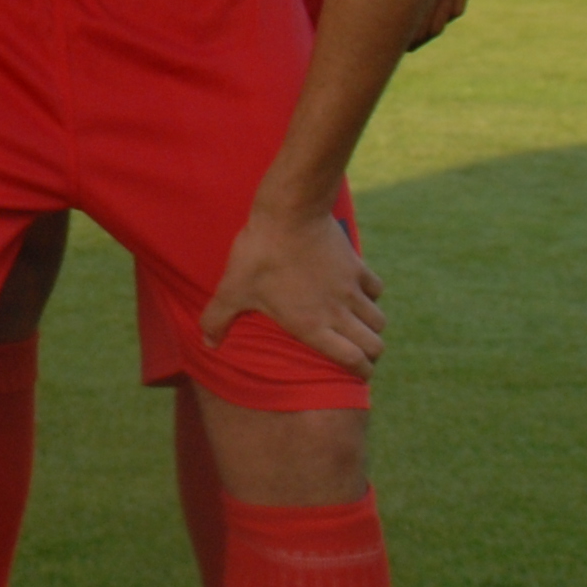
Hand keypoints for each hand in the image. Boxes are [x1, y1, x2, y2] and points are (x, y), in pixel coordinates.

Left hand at [203, 203, 384, 370]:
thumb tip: (207, 344)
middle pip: (375, 346)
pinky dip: (371, 296)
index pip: (353, 361)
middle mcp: (338, 312)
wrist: (289, 213)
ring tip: (357, 327)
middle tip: (358, 352)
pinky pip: (376, 289)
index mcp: (312, 325)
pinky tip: (356, 292)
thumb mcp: (232, 288)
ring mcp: (351, 289)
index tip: (358, 373)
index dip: (360, 372)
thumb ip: (218, 319)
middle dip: (370, 355)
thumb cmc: (260, 254)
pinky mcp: (357, 266)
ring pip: (379, 321)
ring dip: (371, 327)